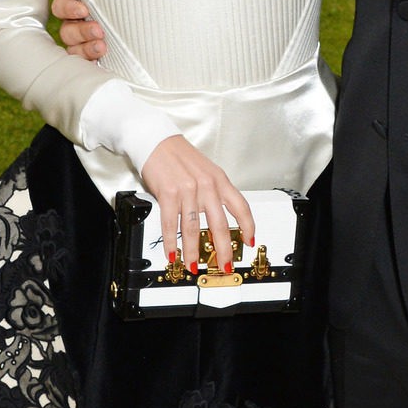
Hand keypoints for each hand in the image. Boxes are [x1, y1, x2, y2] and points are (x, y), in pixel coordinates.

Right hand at [51, 0, 107, 59]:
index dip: (68, 6)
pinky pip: (83, 62)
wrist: (155, 20)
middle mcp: (79, 22)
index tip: (83, 8)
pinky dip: (90, 60)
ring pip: (73, 46)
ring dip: (85, 46)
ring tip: (102, 46)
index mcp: (82, 1)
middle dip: (80, 29)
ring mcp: (85, 41)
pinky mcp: (94, 56)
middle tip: (98, 29)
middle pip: (66, 27)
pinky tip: (101, 59)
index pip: (64, 4)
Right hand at [140, 135, 254, 273]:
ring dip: (193, 252)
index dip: (248, 226)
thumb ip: (214, 192)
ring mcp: (187, 190)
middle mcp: (206, 185)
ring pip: (192, 229)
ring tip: (194, 266)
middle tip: (224, 265)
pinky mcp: (168, 194)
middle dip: (223, 249)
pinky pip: (170, 223)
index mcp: (219, 180)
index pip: (240, 206)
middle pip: (219, 224)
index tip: (249, 241)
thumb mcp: (207, 171)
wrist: (157, 142)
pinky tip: (173, 253)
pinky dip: (171, 242)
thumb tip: (219, 220)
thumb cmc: (181, 157)